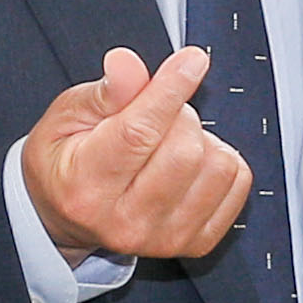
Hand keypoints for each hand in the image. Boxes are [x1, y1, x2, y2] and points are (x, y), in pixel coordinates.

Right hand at [19, 45, 251, 264]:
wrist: (66, 217)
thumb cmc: (65, 161)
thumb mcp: (67, 116)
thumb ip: (104, 91)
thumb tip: (128, 64)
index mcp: (86, 188)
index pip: (138, 133)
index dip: (170, 90)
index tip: (191, 60)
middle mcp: (125, 222)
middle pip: (184, 149)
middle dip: (178, 113)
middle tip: (156, 114)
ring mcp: (164, 237)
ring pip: (217, 164)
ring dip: (200, 138)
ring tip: (169, 141)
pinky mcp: (196, 242)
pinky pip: (237, 182)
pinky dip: (220, 159)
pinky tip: (189, 163)